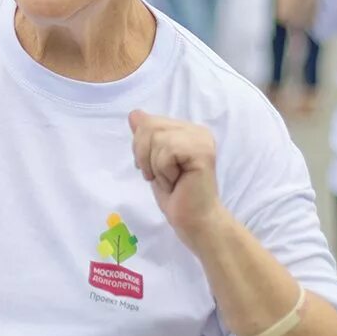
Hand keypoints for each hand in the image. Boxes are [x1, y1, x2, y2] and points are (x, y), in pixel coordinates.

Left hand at [128, 111, 225, 248]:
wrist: (193, 221)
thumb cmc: (175, 195)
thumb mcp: (152, 162)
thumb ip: (145, 137)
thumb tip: (134, 114)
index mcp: (186, 130)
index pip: (148, 121)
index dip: (141, 147)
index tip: (152, 169)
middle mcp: (197, 130)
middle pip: (149, 126)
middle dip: (144, 156)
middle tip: (159, 176)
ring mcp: (201, 139)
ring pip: (156, 138)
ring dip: (155, 166)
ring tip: (171, 180)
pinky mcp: (202, 151)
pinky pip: (167, 151)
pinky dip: (164, 171)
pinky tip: (177, 181)